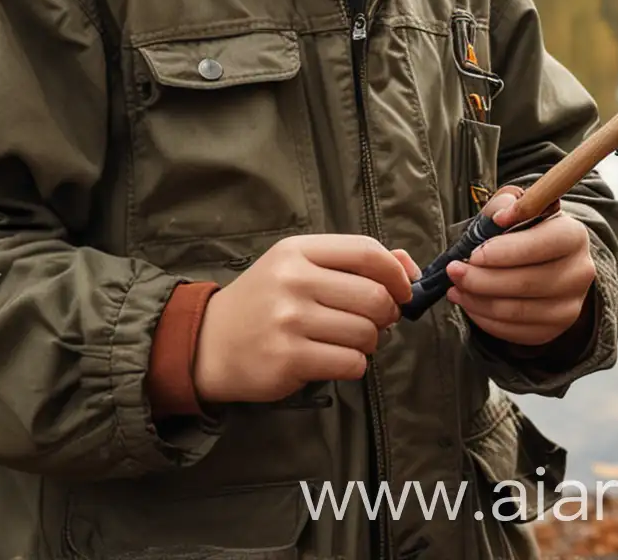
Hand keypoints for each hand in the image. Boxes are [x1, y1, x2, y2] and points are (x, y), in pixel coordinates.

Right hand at [193, 234, 415, 404]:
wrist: (209, 342)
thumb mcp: (297, 267)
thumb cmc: (262, 302)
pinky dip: (354, 365)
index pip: (366, 252)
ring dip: (369, 342)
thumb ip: (351, 262)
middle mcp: (293, 281)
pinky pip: (351, 363)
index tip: (403, 290)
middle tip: (374, 322)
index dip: (396, 273)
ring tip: (347, 340)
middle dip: (386, 314)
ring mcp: (289, 320)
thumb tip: (408, 265)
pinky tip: (333, 359)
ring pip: (366, 333)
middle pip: (374, 296)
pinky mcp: (289, 358)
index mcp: (297, 251)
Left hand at [445, 188, 594, 346]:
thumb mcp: (515, 208)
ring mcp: (570, 306)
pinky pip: (514, 331)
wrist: (545, 262)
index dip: (505, 251)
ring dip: (478, 300)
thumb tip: (500, 216)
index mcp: (573, 235)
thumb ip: (506, 204)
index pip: (542, 245)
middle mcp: (579, 273)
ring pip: (517, 310)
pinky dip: (485, 319)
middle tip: (453, 271)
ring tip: (455, 287)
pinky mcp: (554, 330)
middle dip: (481, 278)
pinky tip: (469, 303)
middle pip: (527, 282)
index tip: (473, 253)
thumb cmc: (524, 231)